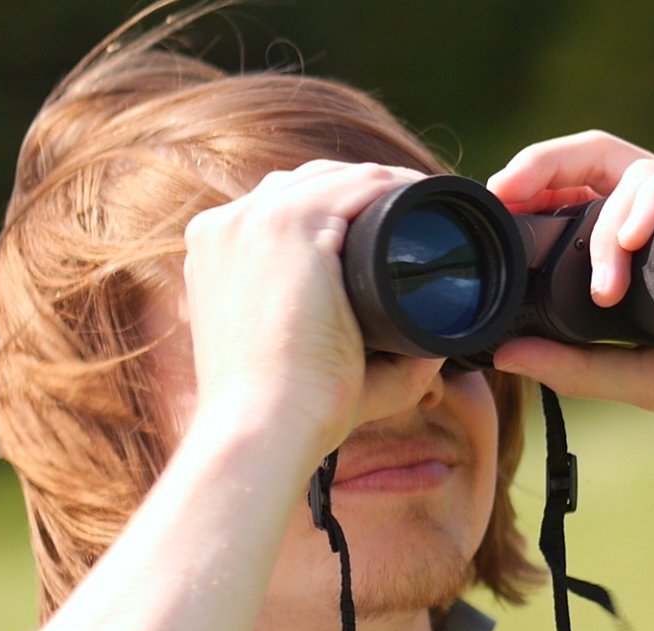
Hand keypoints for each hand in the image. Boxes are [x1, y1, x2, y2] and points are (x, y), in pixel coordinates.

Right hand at [181, 160, 448, 460]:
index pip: (283, 208)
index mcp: (218, 255)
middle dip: (363, 192)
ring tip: (433, 205)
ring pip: (335, 178)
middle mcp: (226, 227)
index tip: (390, 230)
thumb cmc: (290, 413)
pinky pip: (357, 186)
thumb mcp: (322, 370)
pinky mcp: (288, 225)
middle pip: (307, 184)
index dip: (340, 211)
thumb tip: (435, 350)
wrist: (264, 428)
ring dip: (386, 184)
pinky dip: (398, 188)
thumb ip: (377, 359)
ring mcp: (253, 220)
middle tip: (420, 218)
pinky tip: (428, 199)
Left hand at [486, 131, 653, 433]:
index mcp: (653, 232)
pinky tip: (637, 235)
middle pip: (601, 159)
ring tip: (603, 276)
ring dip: (610, 220)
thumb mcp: (645, 377)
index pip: (584, 187)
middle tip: (512, 200)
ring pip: (644, 170)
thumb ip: (578, 366)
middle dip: (544, 167)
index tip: (497, 206)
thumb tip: (501, 352)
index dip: (536, 184)